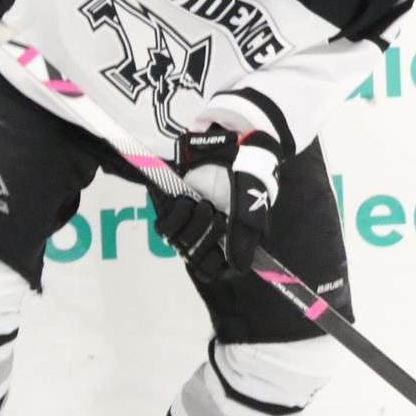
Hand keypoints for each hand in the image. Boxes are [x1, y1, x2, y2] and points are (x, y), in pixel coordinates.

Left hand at [151, 129, 281, 279]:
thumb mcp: (251, 208)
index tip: (219, 249)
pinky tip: (185, 200)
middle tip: (216, 217)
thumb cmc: (247, 177)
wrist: (232, 145)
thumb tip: (239, 267)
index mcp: (228, 240)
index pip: (214, 269)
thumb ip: (243, 237)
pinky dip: (174, 215)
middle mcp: (206, 234)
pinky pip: (164, 225)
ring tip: (204, 205)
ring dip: (190, 226)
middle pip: (194, 259)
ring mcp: (189, 221)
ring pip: (178, 244)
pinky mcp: (172, 206)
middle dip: (203, 238)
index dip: (212, 263)